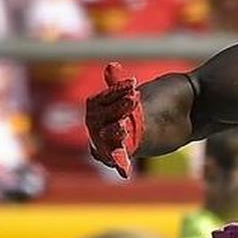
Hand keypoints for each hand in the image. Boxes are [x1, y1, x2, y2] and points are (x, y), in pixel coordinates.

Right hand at [85, 63, 143, 177]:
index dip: (118, 91)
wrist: (142, 128)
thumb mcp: (125, 95)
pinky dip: (119, 164)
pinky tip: (125, 171)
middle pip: (104, 116)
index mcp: (95, 106)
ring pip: (107, 136)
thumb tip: (111, 66)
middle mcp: (95, 124)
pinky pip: (115, 159)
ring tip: (124, 127)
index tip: (134, 84)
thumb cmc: (129, 108)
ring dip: (115, 131)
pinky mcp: (115, 155)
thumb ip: (117, 84)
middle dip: (119, 107)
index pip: (104, 98)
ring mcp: (103, 140)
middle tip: (134, 99)